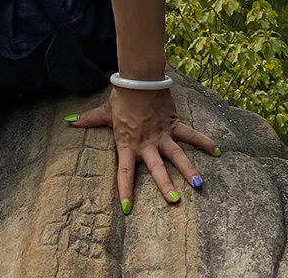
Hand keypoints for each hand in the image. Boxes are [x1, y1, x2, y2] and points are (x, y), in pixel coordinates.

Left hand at [65, 85, 220, 213]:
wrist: (138, 78)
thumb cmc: (121, 96)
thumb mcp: (105, 111)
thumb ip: (89, 120)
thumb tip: (70, 122)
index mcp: (128, 143)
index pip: (124, 171)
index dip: (125, 190)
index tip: (128, 209)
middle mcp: (146, 143)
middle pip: (156, 167)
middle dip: (165, 185)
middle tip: (173, 201)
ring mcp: (162, 134)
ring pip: (177, 155)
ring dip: (188, 169)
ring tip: (199, 185)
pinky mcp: (174, 124)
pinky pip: (191, 134)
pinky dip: (204, 141)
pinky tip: (217, 151)